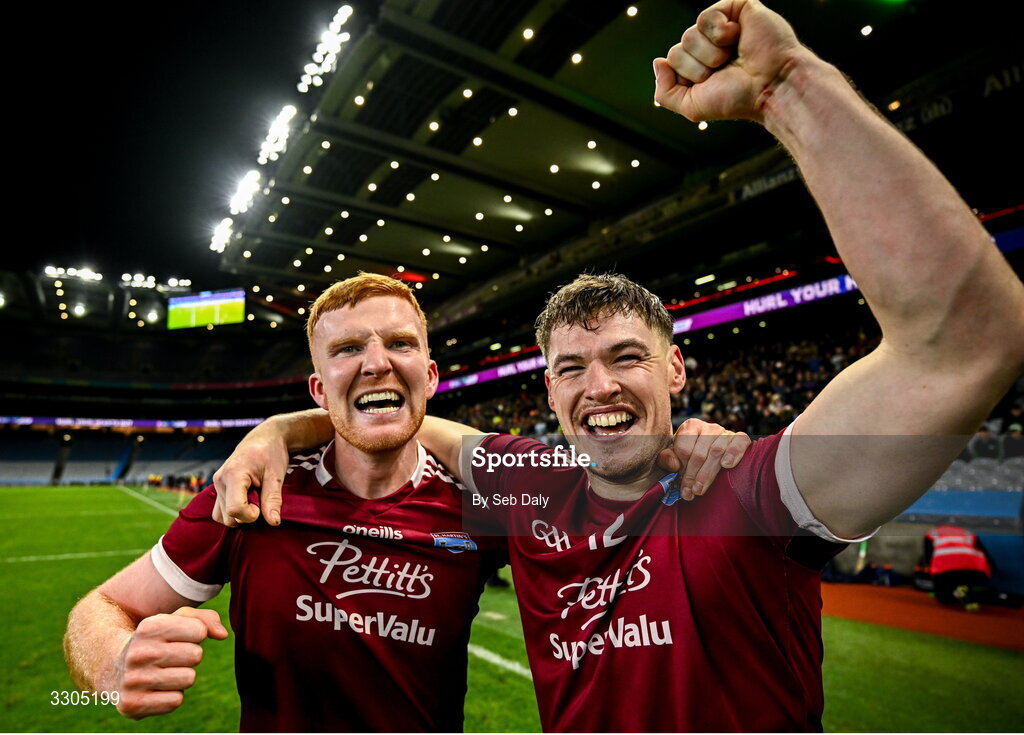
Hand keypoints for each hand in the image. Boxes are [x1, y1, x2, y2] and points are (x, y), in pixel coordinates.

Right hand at [113, 607, 227, 719]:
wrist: (114, 668)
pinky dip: (171, 696)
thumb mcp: (174, 620)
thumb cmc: (155, 641)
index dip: (195, 635)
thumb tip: (222, 635)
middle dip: (188, 656)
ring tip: (162, 672)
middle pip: (196, 656)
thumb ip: (204, 619)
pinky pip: (176, 701)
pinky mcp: (132, 705)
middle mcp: (138, 653)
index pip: (199, 631)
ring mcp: (133, 680)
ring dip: (181, 677)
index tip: (177, 638)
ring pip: (188, 679)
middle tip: (169, 657)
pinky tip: (155, 688)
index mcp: (149, 627)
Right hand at [212, 422, 288, 526]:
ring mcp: (217, 484)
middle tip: (261, 499)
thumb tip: (274, 523)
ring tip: (254, 499)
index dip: (251, 515)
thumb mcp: (276, 476)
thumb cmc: (272, 454)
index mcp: (233, 474)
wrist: (265, 439)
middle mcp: (220, 480)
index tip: (263, 505)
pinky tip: (247, 501)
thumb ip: (273, 500)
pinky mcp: (219, 488)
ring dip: (240, 515)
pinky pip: (220, 511)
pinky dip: (233, 512)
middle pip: (228, 517)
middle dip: (247, 516)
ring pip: (222, 517)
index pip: (235, 509)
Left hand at [653, 0, 803, 122]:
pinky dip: (720, 32)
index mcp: (700, 65)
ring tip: (733, 57)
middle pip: (678, 49)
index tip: (712, 83)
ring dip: (710, 53)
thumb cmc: (738, 98)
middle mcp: (709, 45)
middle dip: (697, 66)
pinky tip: (737, 38)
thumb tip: (658, 62)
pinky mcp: (736, 8)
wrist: (769, 87)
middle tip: (725, 70)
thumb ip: (665, 92)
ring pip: (689, 34)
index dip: (687, 76)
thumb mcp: (692, 106)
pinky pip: (707, 16)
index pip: (672, 61)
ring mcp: (722, 27)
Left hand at [657, 418, 751, 499]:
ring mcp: (725, 432)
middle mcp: (709, 427)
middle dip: (693, 476)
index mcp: (690, 427)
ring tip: (700, 490)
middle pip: (699, 453)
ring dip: (708, 473)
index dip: (682, 470)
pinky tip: (726, 465)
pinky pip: (739, 442)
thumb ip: (667, 458)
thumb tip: (674, 465)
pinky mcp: (740, 437)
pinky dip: (733, 453)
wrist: (711, 452)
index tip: (681, 486)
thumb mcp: (674, 456)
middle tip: (690, 493)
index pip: (684, 449)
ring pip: (716, 451)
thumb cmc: (689, 456)